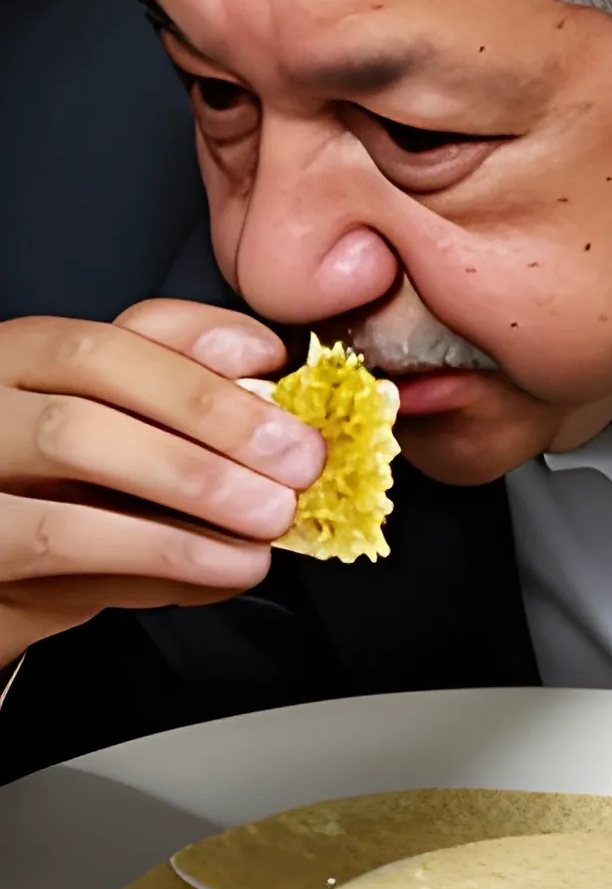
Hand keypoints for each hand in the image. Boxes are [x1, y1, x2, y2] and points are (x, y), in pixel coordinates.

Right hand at [0, 301, 327, 670]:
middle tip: (298, 461)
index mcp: (36, 355)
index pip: (127, 322)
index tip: (282, 368)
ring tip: (269, 516)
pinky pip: (63, 534)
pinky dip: (162, 550)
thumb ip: (190, 430)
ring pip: (73, 434)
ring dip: (194, 476)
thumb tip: (281, 411)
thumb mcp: (134, 467)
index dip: (213, 338)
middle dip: (216, 410)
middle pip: (97, 361)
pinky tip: (227, 566)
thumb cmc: (67, 519)